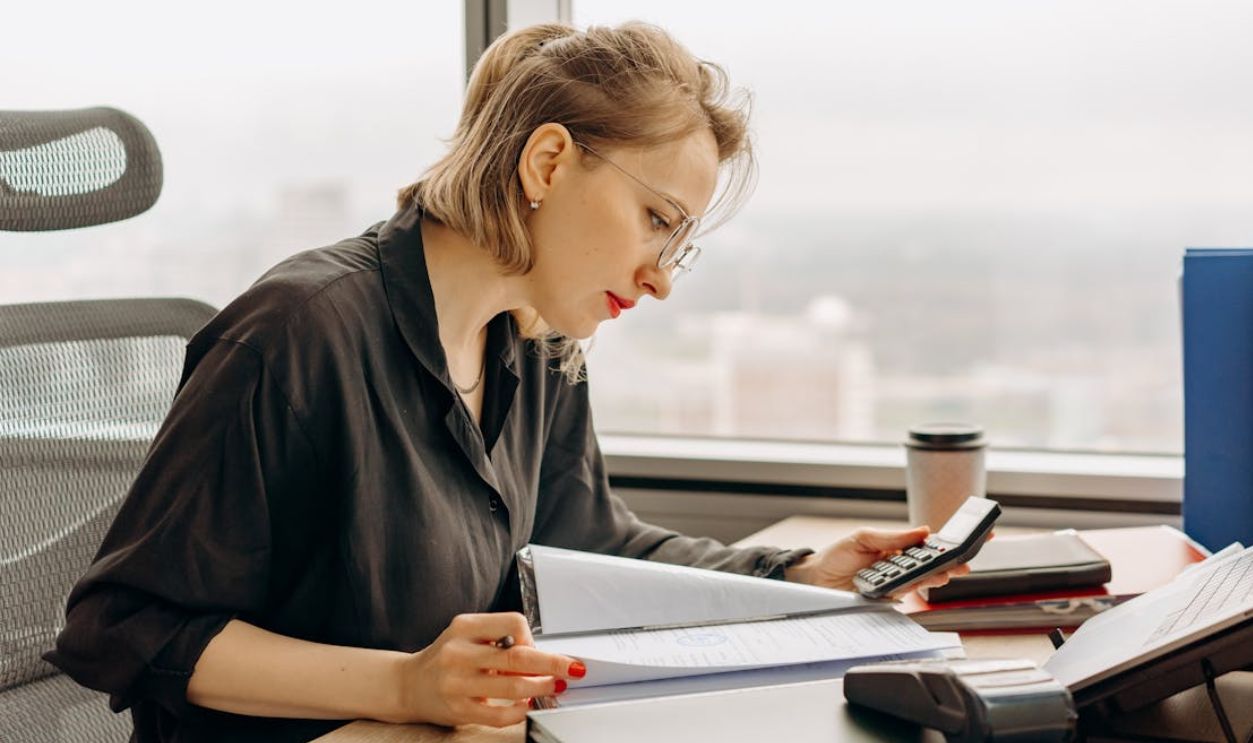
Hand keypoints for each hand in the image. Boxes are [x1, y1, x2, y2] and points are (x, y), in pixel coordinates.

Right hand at [393, 612, 584, 726]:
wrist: (407, 684)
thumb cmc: (446, 658)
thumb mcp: (466, 636)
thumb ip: (498, 640)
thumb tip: (541, 655)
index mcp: (463, 627)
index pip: (513, 623)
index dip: (532, 637)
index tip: (536, 648)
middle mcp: (458, 653)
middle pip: (517, 656)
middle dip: (553, 663)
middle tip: (573, 668)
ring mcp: (457, 683)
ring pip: (512, 687)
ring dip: (541, 687)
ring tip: (553, 686)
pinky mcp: (458, 709)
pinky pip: (499, 714)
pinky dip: (521, 710)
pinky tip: (527, 705)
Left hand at [784, 526, 972, 596]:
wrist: (816, 579)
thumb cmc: (837, 556)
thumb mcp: (863, 538)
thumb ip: (892, 537)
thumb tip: (922, 531)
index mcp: (898, 548)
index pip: (930, 544)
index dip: (953, 540)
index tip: (976, 534)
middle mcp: (901, 567)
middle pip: (934, 564)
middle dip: (953, 562)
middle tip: (966, 560)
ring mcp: (897, 583)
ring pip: (925, 580)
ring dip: (939, 575)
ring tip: (950, 570)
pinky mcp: (888, 598)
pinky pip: (907, 592)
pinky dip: (918, 586)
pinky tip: (927, 581)